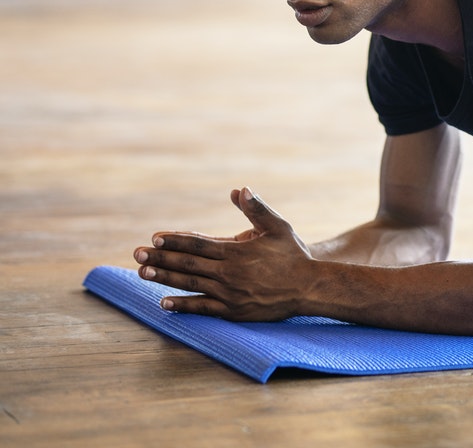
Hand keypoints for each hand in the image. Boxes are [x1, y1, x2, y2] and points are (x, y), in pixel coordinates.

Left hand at [133, 187, 313, 320]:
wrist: (309, 288)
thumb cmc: (293, 255)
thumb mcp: (278, 227)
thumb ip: (257, 209)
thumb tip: (240, 190)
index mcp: (237, 251)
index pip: (198, 243)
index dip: (175, 240)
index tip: (155, 237)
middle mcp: (229, 272)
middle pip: (187, 263)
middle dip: (160, 258)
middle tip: (137, 254)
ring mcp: (229, 293)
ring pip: (190, 284)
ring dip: (164, 278)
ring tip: (142, 273)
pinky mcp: (232, 311)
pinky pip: (201, 308)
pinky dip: (181, 305)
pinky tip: (163, 302)